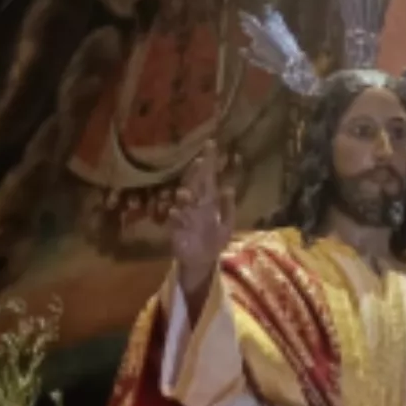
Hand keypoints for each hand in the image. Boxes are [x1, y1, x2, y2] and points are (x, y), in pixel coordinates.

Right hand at [170, 142, 233, 309]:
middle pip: (195, 184)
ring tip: (187, 192)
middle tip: (200, 161)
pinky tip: (177, 212)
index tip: (211, 144)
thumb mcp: (226, 226)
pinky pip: (176, 220)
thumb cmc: (214, 242)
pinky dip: (176, 216)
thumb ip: (228, 209)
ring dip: (185, 195)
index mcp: (209, 202)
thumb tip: (228, 189)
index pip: (209, 178)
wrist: (202, 261)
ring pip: (184, 200)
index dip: (210, 162)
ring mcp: (186, 215)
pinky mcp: (177, 229)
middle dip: (197, 173)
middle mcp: (196, 204)